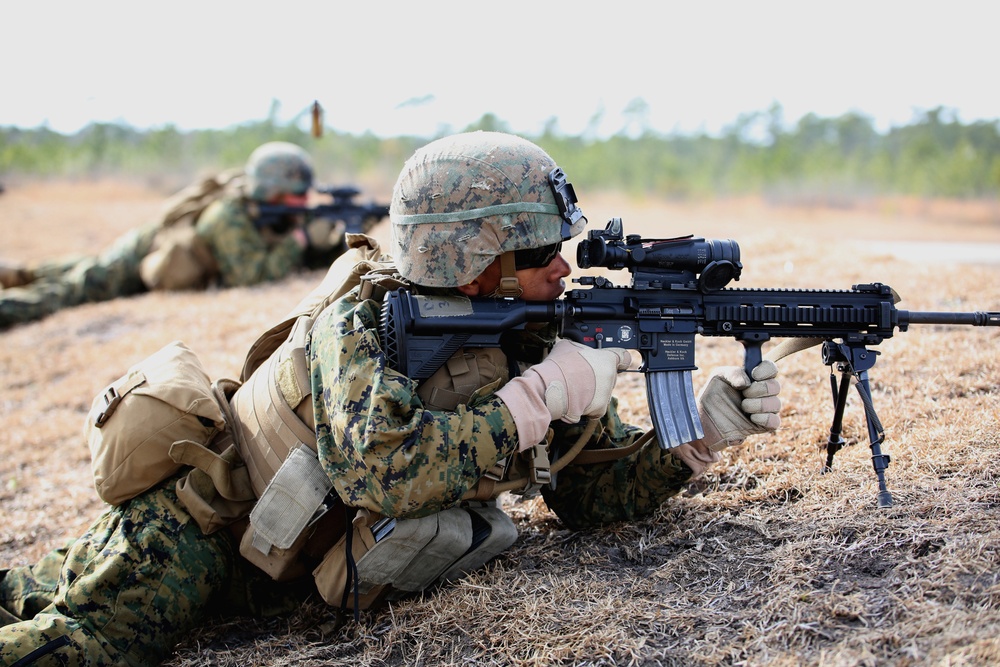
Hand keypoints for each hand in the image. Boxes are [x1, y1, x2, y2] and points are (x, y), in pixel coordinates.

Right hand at [495, 340, 632, 447]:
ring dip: (592, 390)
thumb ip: (579, 346)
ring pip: (602, 392)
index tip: (619, 360)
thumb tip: (577, 348)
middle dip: (599, 375)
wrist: (550, 389)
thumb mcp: (567, 345)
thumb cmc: (559, 366)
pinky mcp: (599, 409)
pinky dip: (587, 405)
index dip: (621, 358)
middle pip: (610, 375)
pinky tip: (576, 398)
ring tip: (574, 387)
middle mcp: (610, 377)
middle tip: (582, 374)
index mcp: (607, 359)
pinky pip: (596, 406)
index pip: (624, 357)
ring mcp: (606, 394)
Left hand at [697, 360, 780, 451]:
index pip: (771, 369)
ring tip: (744, 406)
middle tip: (744, 393)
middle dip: (759, 389)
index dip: (766, 370)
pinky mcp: (763, 425)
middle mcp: (762, 392)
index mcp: (754, 378)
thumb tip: (746, 383)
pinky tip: (752, 417)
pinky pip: (775, 421)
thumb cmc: (713, 395)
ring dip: (759, 404)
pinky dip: (764, 418)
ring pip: (776, 404)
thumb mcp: (718, 377)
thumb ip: (733, 373)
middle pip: (775, 386)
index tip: (754, 374)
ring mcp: (764, 409)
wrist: (705, 418)